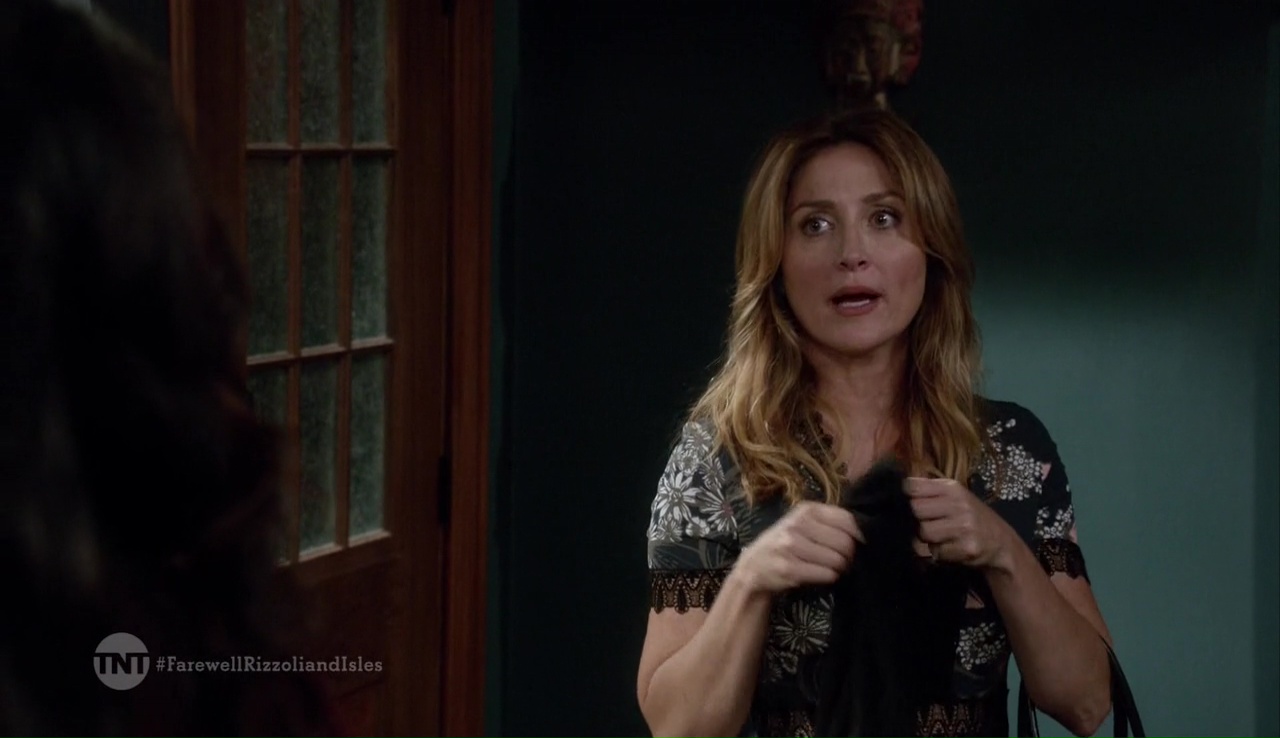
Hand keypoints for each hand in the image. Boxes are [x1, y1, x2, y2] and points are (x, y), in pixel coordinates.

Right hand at [733, 501, 862, 594]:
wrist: (753, 566)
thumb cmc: (785, 543)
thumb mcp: (803, 524)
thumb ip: (830, 523)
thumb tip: (868, 532)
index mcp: (806, 510)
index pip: (848, 520)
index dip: (860, 535)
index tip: (860, 544)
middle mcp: (798, 524)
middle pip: (845, 542)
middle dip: (849, 556)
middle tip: (843, 561)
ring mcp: (791, 546)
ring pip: (837, 560)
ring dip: (840, 569)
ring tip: (830, 568)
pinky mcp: (789, 568)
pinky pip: (826, 575)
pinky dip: (829, 578)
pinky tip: (820, 575)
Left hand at [905, 477, 1014, 570]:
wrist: (1002, 544)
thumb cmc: (971, 517)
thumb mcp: (954, 497)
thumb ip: (929, 492)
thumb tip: (897, 489)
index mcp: (952, 489)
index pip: (913, 486)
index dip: (906, 497)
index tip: (907, 504)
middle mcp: (959, 504)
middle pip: (916, 509)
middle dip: (914, 520)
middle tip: (924, 525)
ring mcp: (964, 526)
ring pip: (924, 532)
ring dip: (925, 540)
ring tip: (937, 539)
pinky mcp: (966, 548)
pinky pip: (936, 552)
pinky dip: (938, 554)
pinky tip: (948, 549)